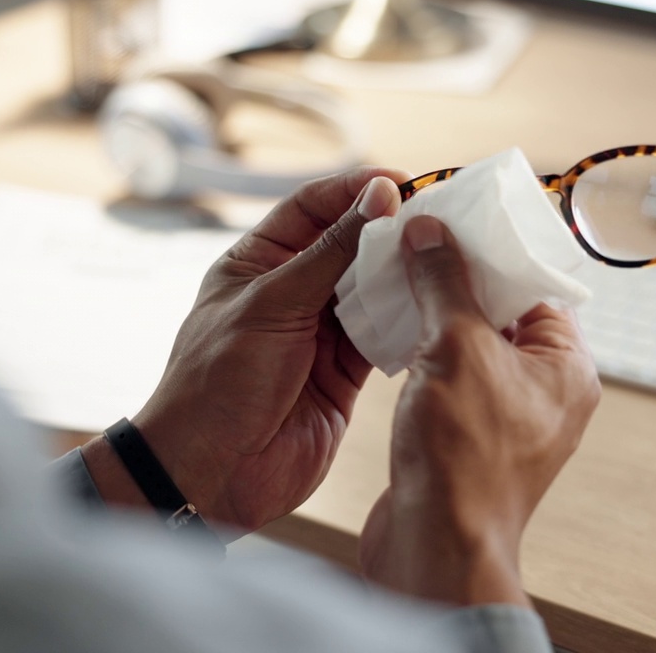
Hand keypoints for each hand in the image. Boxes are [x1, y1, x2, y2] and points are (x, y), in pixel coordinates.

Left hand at [85, 167, 407, 537]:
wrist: (211, 472)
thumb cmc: (218, 381)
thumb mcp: (273, 304)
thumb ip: (329, 253)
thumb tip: (376, 196)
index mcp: (257, 262)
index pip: (312, 207)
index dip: (355, 190)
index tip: (401, 182)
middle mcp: (291, 293)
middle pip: (350, 245)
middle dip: (390, 231)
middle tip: (438, 219)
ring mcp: (319, 334)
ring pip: (372, 290)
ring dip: (403, 276)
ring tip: (444, 259)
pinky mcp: (345, 374)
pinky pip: (383, 336)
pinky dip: (407, 322)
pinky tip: (434, 307)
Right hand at [359, 216, 600, 607]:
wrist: (434, 546)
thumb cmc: (464, 456)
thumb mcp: (455, 347)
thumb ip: (444, 282)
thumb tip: (430, 232)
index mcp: (567, 367)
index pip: (536, 287)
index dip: (493, 253)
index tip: (452, 225)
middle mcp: (546, 393)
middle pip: (502, 314)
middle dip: (457, 282)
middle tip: (417, 248)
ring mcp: (508, 419)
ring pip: (472, 348)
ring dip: (435, 317)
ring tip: (397, 284)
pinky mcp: (470, 440)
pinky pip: (451, 380)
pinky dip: (424, 356)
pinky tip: (391, 335)